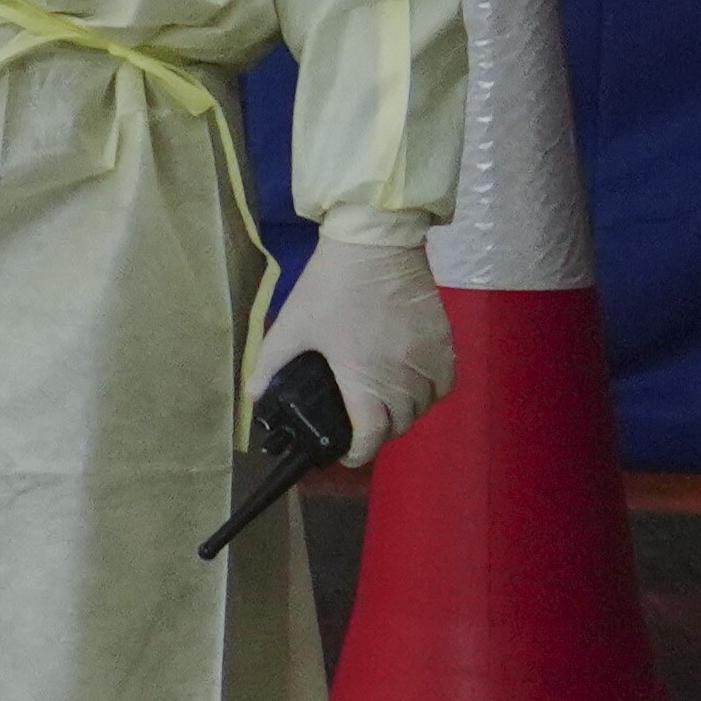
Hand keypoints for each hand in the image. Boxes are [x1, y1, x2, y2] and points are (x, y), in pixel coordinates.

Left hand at [270, 215, 452, 460]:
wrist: (375, 245)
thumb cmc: (331, 287)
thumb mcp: (292, 326)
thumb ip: (271, 364)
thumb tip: (254, 395)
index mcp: (363, 378)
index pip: (372, 435)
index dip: (359, 453)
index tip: (348, 455)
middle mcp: (401, 375)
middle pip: (400, 424)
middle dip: (380, 432)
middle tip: (362, 426)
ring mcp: (427, 358)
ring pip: (425, 406)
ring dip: (406, 413)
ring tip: (386, 406)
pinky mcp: (444, 340)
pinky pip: (445, 381)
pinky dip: (431, 392)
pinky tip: (414, 385)